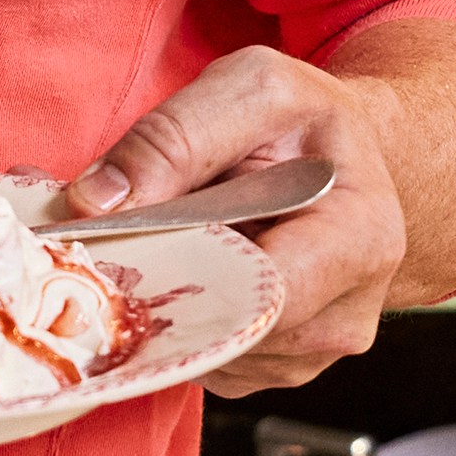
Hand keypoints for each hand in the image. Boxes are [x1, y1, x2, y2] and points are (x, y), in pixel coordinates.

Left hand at [61, 45, 406, 396]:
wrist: (337, 156)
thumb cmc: (303, 120)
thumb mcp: (251, 89)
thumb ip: (172, 138)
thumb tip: (95, 204)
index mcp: (359, 241)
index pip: (265, 295)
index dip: (181, 273)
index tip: (120, 241)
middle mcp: (345, 316)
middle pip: (224, 332)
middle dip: (159, 286)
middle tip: (119, 236)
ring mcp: (309, 354)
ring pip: (204, 353)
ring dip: (163, 303)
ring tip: (161, 241)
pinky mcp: (272, 367)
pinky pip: (204, 361)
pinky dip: (175, 320)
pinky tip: (179, 268)